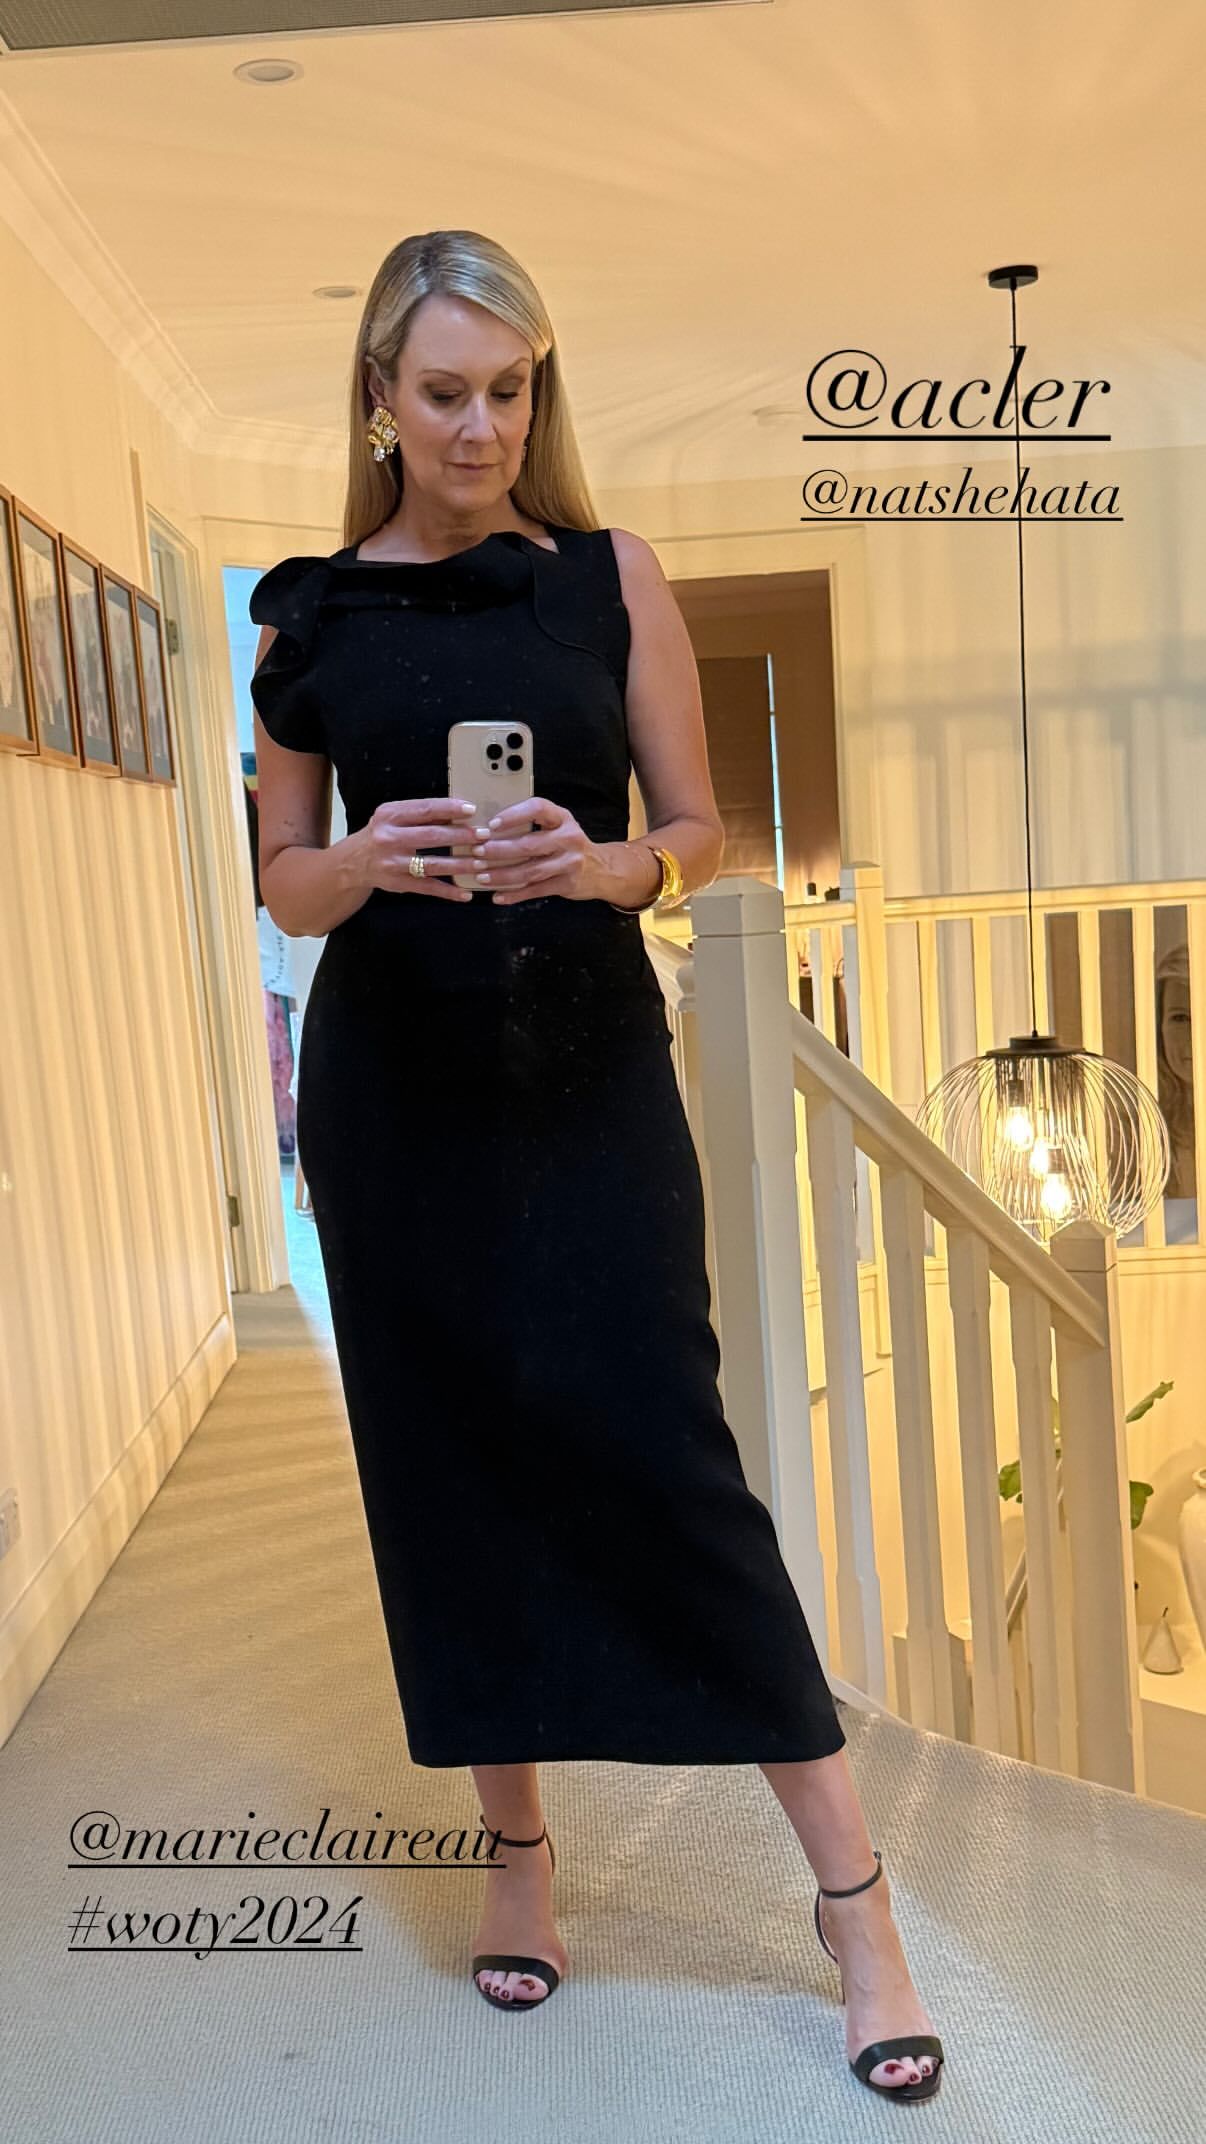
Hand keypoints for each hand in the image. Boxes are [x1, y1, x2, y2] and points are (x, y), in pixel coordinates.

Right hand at [363, 795, 481, 900]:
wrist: (352, 863)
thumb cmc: (381, 834)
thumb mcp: (393, 817)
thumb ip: (420, 814)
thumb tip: (458, 811)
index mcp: (390, 815)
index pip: (424, 809)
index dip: (449, 809)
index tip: (471, 810)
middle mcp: (389, 838)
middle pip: (431, 836)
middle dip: (460, 836)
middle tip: (484, 836)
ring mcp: (394, 863)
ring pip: (432, 864)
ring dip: (459, 864)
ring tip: (481, 863)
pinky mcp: (398, 883)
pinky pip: (427, 888)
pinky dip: (448, 891)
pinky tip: (466, 893)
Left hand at [468, 797, 604, 904]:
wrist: (602, 869)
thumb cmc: (568, 843)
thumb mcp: (557, 825)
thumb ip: (532, 824)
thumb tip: (489, 829)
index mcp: (562, 818)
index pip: (538, 808)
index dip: (513, 815)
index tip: (492, 824)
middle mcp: (568, 838)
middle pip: (529, 844)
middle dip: (499, 850)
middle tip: (477, 853)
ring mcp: (570, 863)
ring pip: (530, 871)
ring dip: (502, 875)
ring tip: (481, 876)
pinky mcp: (567, 885)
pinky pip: (536, 890)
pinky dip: (515, 895)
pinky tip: (498, 896)